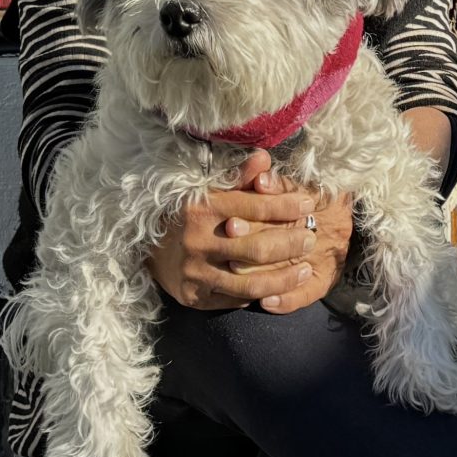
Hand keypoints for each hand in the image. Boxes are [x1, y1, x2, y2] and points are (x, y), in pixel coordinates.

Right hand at [148, 149, 346, 312]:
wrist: (145, 248)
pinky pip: (236, 299)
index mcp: (202, 209)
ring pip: (251, 282)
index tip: (308, 204)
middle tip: (311, 238)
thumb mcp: (206, 189)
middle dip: (291, 244)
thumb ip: (238, 176)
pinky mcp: (195, 297)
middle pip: (257, 248)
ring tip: (305, 270)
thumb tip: (265, 157)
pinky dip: (260, 294)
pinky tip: (279, 288)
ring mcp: (196, 273)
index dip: (286, 206)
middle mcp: (198, 242)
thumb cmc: (184, 214)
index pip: (254, 207)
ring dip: (284, 278)